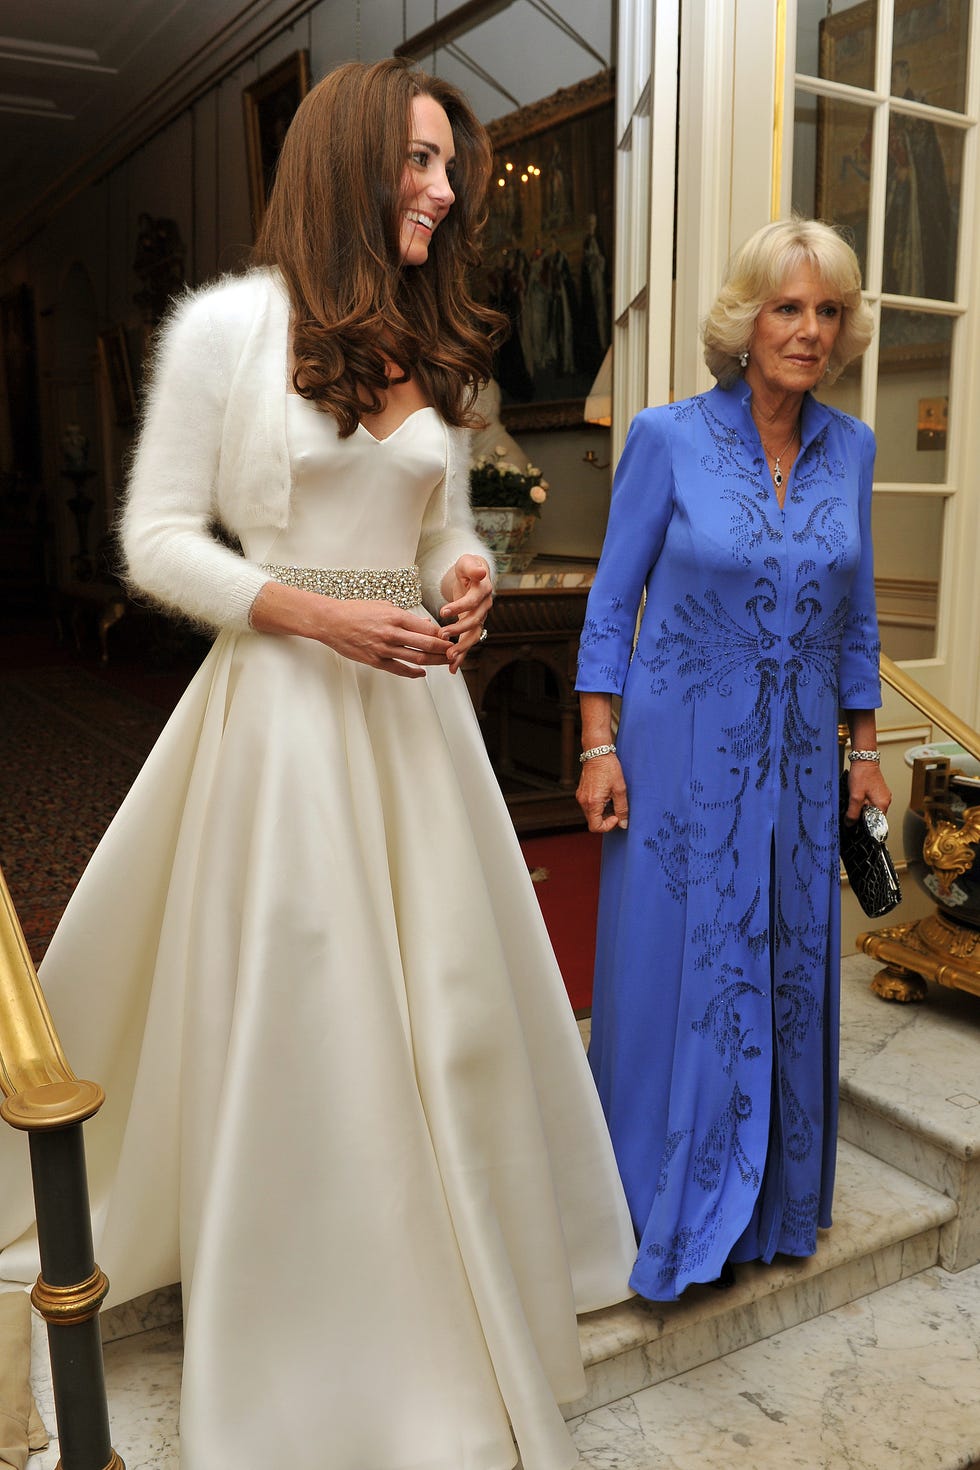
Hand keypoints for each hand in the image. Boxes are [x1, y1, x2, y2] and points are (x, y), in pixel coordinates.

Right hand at [249, 580, 451, 677]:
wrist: (331, 621)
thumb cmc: (356, 610)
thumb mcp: (383, 605)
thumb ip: (405, 616)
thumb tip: (425, 625)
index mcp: (395, 616)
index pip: (427, 628)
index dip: (441, 635)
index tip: (450, 637)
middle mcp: (392, 632)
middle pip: (426, 644)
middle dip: (444, 650)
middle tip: (454, 652)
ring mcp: (384, 648)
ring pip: (416, 658)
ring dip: (433, 662)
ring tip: (444, 663)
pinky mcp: (375, 660)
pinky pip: (399, 669)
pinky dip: (412, 673)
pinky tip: (421, 674)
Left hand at [440, 555, 493, 673]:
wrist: (473, 574)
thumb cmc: (468, 567)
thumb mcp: (468, 562)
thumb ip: (472, 567)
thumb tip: (481, 572)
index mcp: (483, 590)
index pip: (472, 601)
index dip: (459, 607)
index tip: (443, 611)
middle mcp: (484, 606)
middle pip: (475, 622)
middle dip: (459, 631)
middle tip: (442, 636)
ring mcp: (480, 618)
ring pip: (473, 636)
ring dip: (462, 647)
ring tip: (449, 657)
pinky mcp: (472, 626)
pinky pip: (468, 642)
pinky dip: (462, 655)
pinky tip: (452, 668)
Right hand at [576, 753, 628, 832]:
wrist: (598, 753)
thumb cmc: (609, 768)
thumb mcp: (620, 789)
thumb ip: (622, 808)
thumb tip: (623, 823)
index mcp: (592, 802)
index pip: (596, 827)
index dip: (608, 826)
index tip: (617, 816)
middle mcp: (583, 801)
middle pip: (593, 821)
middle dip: (606, 819)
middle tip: (616, 808)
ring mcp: (580, 797)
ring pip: (591, 814)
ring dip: (602, 812)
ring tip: (611, 799)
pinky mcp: (581, 792)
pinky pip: (589, 806)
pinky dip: (598, 806)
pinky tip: (606, 795)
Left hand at [844, 761, 891, 822]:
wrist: (864, 760)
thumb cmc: (861, 775)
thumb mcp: (854, 797)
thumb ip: (853, 813)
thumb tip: (850, 824)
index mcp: (882, 805)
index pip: (877, 824)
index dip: (866, 826)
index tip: (856, 826)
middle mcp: (886, 801)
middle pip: (874, 817)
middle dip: (863, 817)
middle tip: (852, 812)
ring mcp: (883, 796)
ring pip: (873, 810)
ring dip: (863, 809)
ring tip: (855, 802)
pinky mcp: (879, 792)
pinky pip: (872, 802)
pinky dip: (865, 803)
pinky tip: (858, 797)